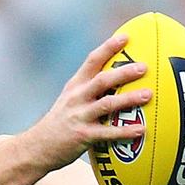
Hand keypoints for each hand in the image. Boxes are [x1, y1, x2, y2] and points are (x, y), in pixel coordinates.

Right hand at [24, 34, 152, 170]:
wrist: (37, 147)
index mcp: (75, 87)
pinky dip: (125, 132)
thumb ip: (89, 89)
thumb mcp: (69, 100)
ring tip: (148, 95)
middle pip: (102, 80)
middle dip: (123, 73)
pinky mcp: (83, 136)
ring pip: (106, 104)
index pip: (91, 62)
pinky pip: (107, 133)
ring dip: (128, 99)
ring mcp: (79, 117)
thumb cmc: (60, 123)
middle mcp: (76, 99)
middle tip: (143, 68)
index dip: (108, 48)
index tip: (125, 37)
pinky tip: (141, 130)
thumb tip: (119, 78)